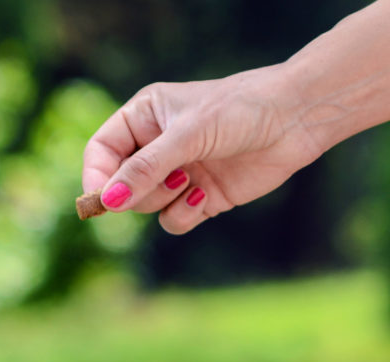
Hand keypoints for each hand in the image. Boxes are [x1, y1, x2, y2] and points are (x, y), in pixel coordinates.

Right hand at [82, 65, 322, 233]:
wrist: (296, 119)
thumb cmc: (240, 110)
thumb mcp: (187, 135)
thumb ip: (145, 169)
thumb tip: (107, 202)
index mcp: (142, 118)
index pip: (100, 152)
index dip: (96, 176)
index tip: (101, 199)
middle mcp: (155, 147)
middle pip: (119, 185)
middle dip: (138, 190)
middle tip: (168, 179)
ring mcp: (176, 174)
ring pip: (143, 206)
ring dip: (162, 199)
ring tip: (190, 179)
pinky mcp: (199, 197)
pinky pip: (172, 220)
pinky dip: (183, 214)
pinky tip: (205, 196)